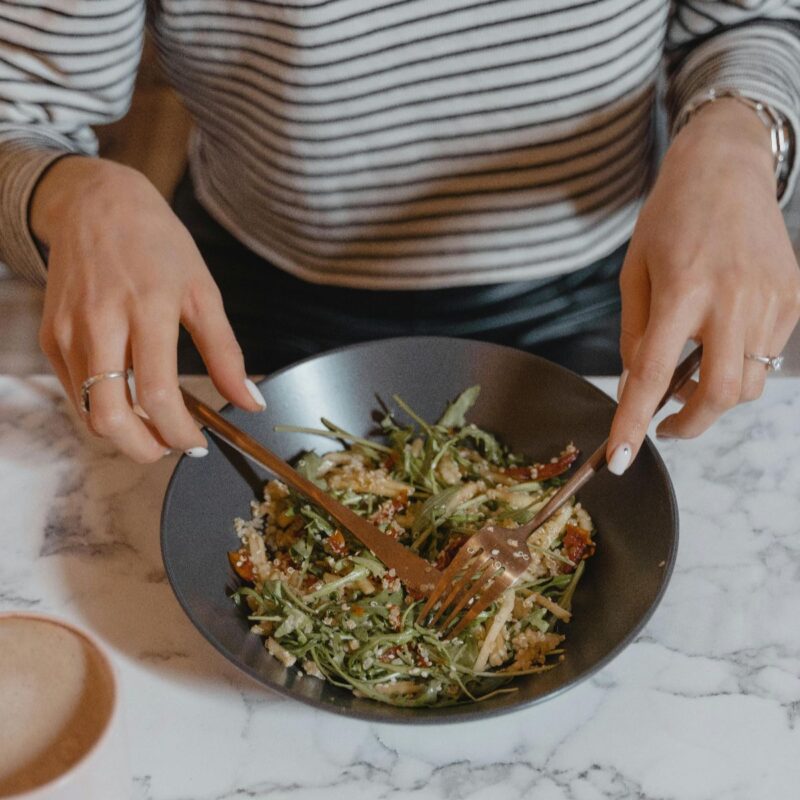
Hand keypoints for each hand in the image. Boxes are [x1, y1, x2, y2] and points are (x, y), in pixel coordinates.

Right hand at [32, 157, 265, 462]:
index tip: (197, 443)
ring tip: (156, 424)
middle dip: (144, 449)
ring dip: (125, 433)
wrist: (94, 204)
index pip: (156, 392)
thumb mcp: (203, 290)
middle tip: (172, 447)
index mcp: (147, 308)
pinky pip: (75, 392)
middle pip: (111, 416)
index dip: (178, 431)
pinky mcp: (51, 336)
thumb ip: (226, 352)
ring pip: (89, 412)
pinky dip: (104, 408)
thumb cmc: (156, 244)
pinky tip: (129, 398)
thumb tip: (251, 402)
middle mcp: (100, 323)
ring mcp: (69, 331)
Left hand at [607, 98, 799, 473]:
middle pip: (719, 394)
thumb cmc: (670, 219)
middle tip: (667, 427)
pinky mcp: (795, 298)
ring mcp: (772, 300)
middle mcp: (733, 298)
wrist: (726, 168)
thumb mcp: (635, 273)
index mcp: (682, 289)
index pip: (654, 373)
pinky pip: (767, 356)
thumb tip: (636, 387)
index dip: (632, 423)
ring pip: (747, 383)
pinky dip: (739, 363)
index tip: (620, 460)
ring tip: (692, 370)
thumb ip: (636, 334)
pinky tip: (722, 336)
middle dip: (690, 425)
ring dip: (715, 395)